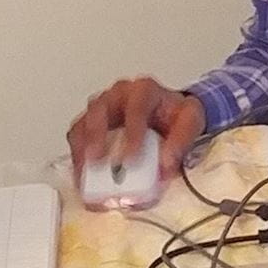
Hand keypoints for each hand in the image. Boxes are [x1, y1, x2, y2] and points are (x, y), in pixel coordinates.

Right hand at [67, 78, 204, 173]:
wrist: (169, 113)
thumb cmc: (175, 114)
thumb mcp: (190, 121)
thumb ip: (181, 142)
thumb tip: (165, 165)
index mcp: (143, 90)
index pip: (135, 109)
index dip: (131, 134)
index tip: (131, 159)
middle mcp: (118, 95)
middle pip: (98, 111)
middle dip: (96, 138)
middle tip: (98, 162)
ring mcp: (101, 108)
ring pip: (82, 124)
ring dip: (82, 151)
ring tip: (86, 175)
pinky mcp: (90, 123)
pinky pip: (77, 138)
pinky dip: (78, 158)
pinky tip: (83, 176)